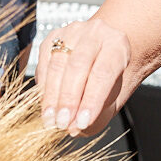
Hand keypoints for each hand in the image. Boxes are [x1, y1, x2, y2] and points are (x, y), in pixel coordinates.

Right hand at [36, 16, 129, 136]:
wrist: (101, 53)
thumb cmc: (108, 79)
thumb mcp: (112, 96)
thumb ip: (97, 113)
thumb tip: (73, 129)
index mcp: (117, 44)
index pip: (102, 73)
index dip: (91, 100)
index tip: (82, 124)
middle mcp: (95, 32)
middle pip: (78, 66)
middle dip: (68, 99)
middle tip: (62, 124)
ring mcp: (72, 31)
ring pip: (57, 64)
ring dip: (52, 96)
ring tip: (50, 120)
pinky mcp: (52, 36)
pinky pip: (43, 63)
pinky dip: (43, 87)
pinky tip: (46, 106)